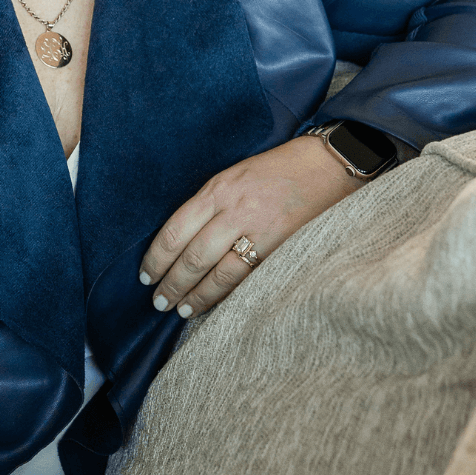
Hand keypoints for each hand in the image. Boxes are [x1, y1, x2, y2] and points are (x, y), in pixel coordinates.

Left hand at [139, 136, 363, 319]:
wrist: (329, 164)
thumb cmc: (277, 170)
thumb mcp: (234, 177)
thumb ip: (210, 205)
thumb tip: (181, 241)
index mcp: (218, 189)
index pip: (176, 229)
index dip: (157, 257)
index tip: (145, 276)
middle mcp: (235, 210)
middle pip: (193, 256)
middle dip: (172, 283)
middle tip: (158, 301)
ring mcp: (260, 231)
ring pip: (219, 273)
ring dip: (197, 296)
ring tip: (182, 310)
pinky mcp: (282, 248)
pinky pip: (248, 278)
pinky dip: (228, 295)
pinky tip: (215, 306)